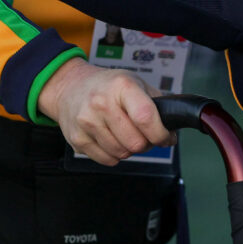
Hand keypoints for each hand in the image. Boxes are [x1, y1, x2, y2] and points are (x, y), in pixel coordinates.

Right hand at [37, 58, 172, 165]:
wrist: (70, 87)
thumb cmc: (107, 86)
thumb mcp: (134, 83)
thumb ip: (157, 104)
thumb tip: (173, 129)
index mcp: (121, 86)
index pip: (145, 117)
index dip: (160, 134)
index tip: (164, 137)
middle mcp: (101, 102)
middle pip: (136, 143)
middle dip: (145, 143)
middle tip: (142, 134)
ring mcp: (87, 122)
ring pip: (122, 154)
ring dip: (129, 149)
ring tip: (124, 133)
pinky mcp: (77, 139)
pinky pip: (107, 160)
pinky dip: (114, 155)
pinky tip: (110, 138)